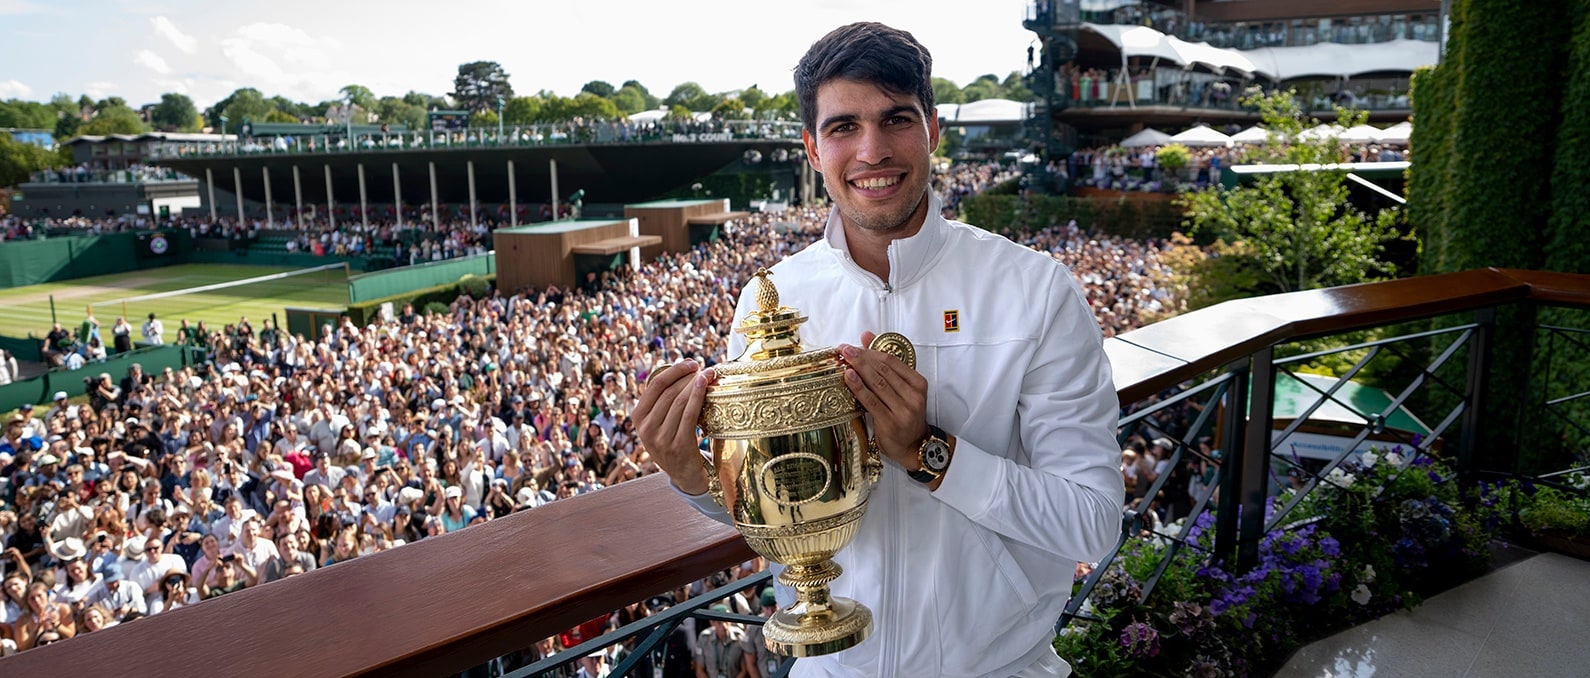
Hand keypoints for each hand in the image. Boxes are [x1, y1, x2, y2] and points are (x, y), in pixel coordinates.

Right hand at [632, 359, 710, 494]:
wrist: (686, 475)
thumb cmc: (676, 442)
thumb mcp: (660, 423)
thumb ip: (664, 402)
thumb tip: (683, 370)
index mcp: (638, 418)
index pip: (655, 385)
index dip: (675, 370)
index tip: (691, 363)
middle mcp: (646, 429)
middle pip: (669, 391)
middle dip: (688, 375)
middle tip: (704, 367)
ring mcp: (661, 439)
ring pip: (680, 401)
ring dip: (696, 383)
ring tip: (709, 374)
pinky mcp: (678, 446)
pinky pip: (689, 414)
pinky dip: (698, 396)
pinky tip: (706, 384)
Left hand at [840, 331, 929, 469]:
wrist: (914, 446)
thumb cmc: (905, 415)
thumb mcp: (902, 390)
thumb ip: (886, 364)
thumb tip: (867, 336)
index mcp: (918, 383)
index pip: (892, 361)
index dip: (871, 351)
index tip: (854, 345)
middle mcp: (913, 395)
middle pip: (883, 370)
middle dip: (862, 357)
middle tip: (845, 349)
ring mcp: (903, 410)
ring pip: (877, 383)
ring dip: (859, 368)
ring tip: (844, 358)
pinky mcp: (891, 422)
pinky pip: (871, 401)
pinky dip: (859, 387)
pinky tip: (849, 377)